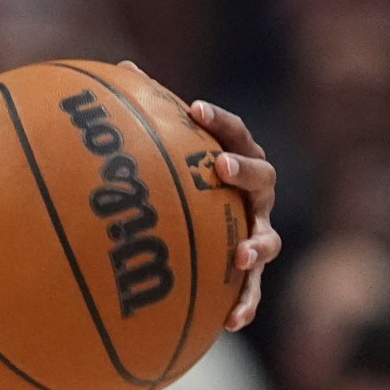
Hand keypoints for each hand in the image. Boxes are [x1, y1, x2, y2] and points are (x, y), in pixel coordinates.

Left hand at [119, 65, 280, 329]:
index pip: (235, 134)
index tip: (194, 108)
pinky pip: (251, 291)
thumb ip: (151, 111)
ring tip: (239, 255)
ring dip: (256, 245)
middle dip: (244, 172)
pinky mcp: (246, 274)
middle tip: (221, 168)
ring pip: (267, 239)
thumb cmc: (180, 182)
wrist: (195, 231)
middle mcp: (252, 197)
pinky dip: (245, 304)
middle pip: (262, 179)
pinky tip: (229, 322)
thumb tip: (123, 67)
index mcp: (235, 161)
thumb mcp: (167, 149)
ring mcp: (255, 234)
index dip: (219, 121)